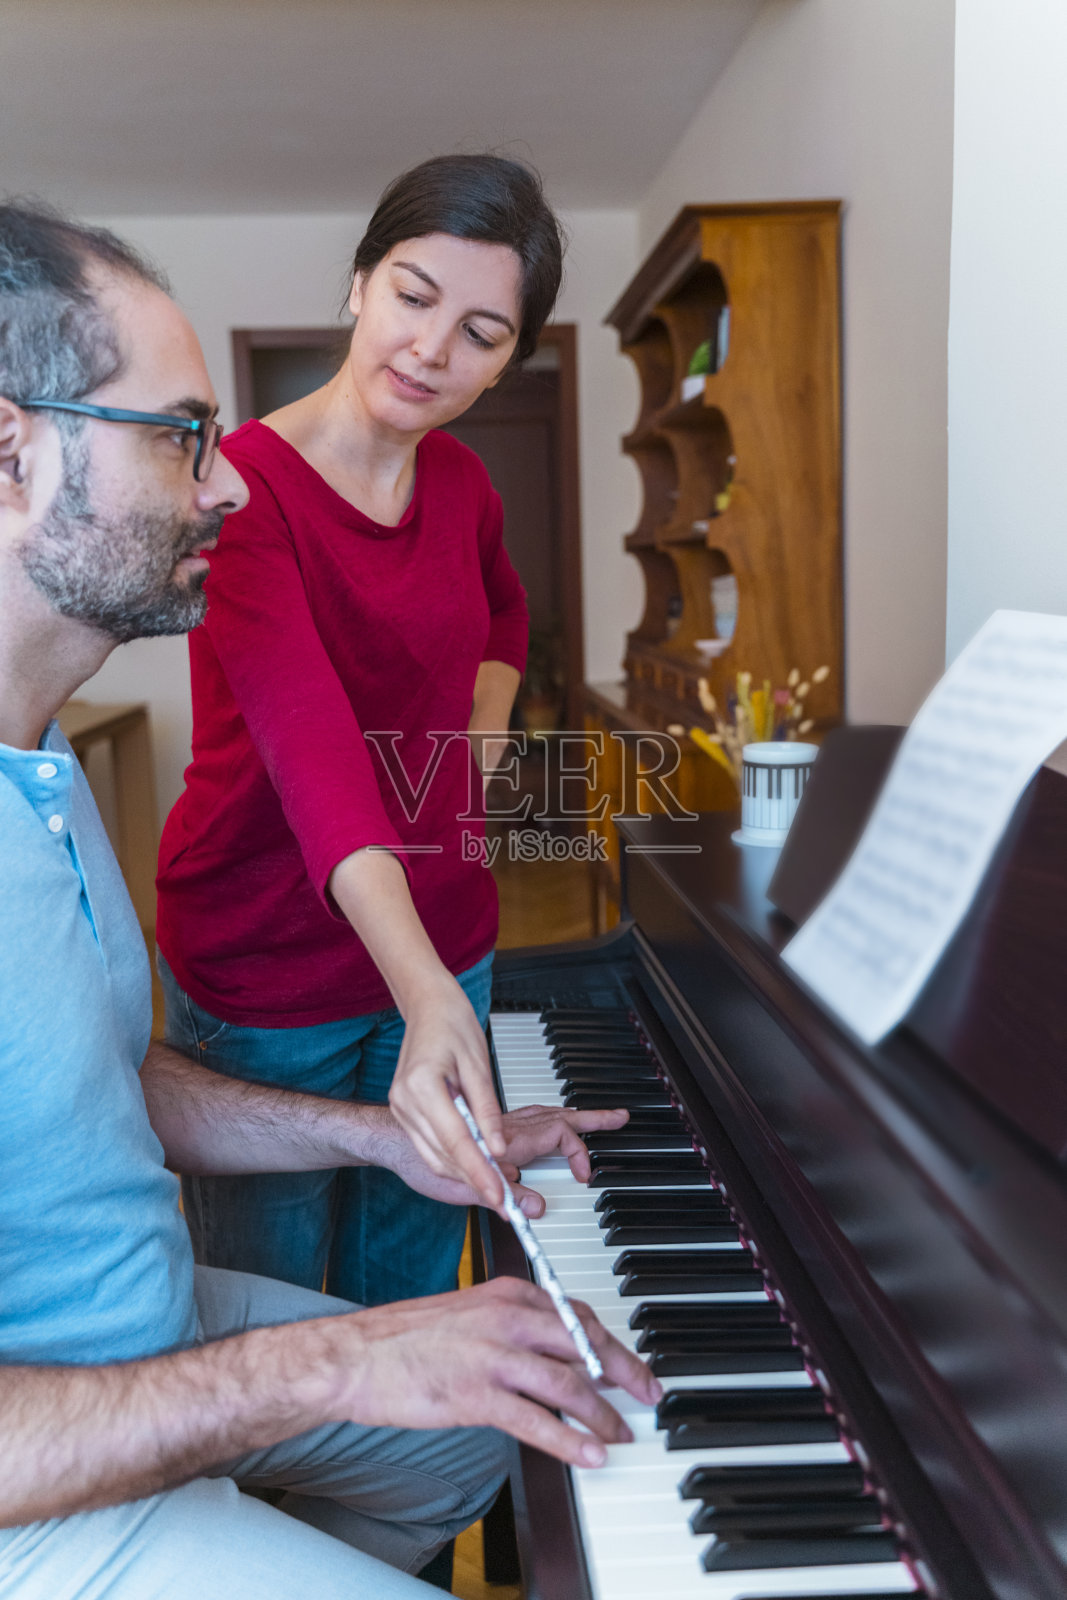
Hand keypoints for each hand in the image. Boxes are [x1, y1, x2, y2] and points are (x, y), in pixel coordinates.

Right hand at [319, 1278, 662, 1468]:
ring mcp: (494, 1356)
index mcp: (510, 1293)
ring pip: (570, 1385)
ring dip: (604, 1414)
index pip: (578, 1315)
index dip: (611, 1343)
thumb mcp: (471, 1315)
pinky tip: (591, 1455)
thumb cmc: (407, 1338)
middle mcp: (509, 1318)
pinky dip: (572, 1441)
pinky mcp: (477, 1395)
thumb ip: (514, 1329)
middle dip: (625, 1373)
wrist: (356, 1355)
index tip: (632, 1366)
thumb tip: (555, 1358)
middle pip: (587, 1344)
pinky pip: (538, 1422)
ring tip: (622, 1433)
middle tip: (648, 1396)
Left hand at [367, 1104, 629, 1217]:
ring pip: (545, 1115)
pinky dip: (549, 1121)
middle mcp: (506, 1129)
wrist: (393, 1140)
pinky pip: (529, 1120)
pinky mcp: (489, 1131)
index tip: (586, 1174)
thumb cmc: (420, 1160)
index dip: (577, 1152)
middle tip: (619, 1118)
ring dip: (574, 1117)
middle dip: (591, 1119)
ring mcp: (499, 1128)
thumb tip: (536, 1206)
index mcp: (505, 1138)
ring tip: (596, 1119)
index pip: (557, 1133)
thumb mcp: (463, 1187)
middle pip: (558, 1117)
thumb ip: (503, 1194)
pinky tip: (550, 1129)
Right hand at [388, 975, 507, 1205]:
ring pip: (434, 1156)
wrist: (428, 1008)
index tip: (498, 1194)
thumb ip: (487, 1110)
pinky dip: (452, 1159)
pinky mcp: (404, 1112)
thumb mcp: (478, 1065)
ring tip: (494, 1185)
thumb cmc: (452, 1026)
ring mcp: (401, 1108)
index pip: (455, 1140)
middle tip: (504, 1198)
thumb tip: (497, 1147)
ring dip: (463, 1173)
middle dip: (474, 1179)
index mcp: (422, 1085)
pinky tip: (473, 1165)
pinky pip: (429, 1146)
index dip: (479, 1171)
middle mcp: (405, 1100)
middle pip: (442, 1153)